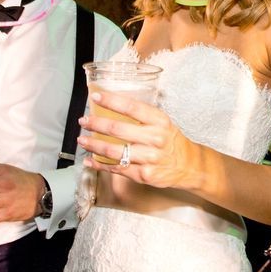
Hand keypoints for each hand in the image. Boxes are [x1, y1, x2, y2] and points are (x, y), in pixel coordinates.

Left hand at [79, 90, 201, 190]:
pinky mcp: (144, 175)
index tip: (96, 96)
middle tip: (84, 121)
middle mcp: (155, 139)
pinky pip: (117, 168)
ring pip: (113, 151)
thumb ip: (141, 116)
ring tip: (83, 140)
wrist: (188, 165)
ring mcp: (149, 158)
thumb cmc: (171, 141)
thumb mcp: (162, 122)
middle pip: (118, 130)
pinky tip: (90, 160)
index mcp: (159, 121)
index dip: (111, 101)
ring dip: (94, 145)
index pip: (132, 107)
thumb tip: (112, 106)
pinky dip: (100, 165)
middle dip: (96, 124)